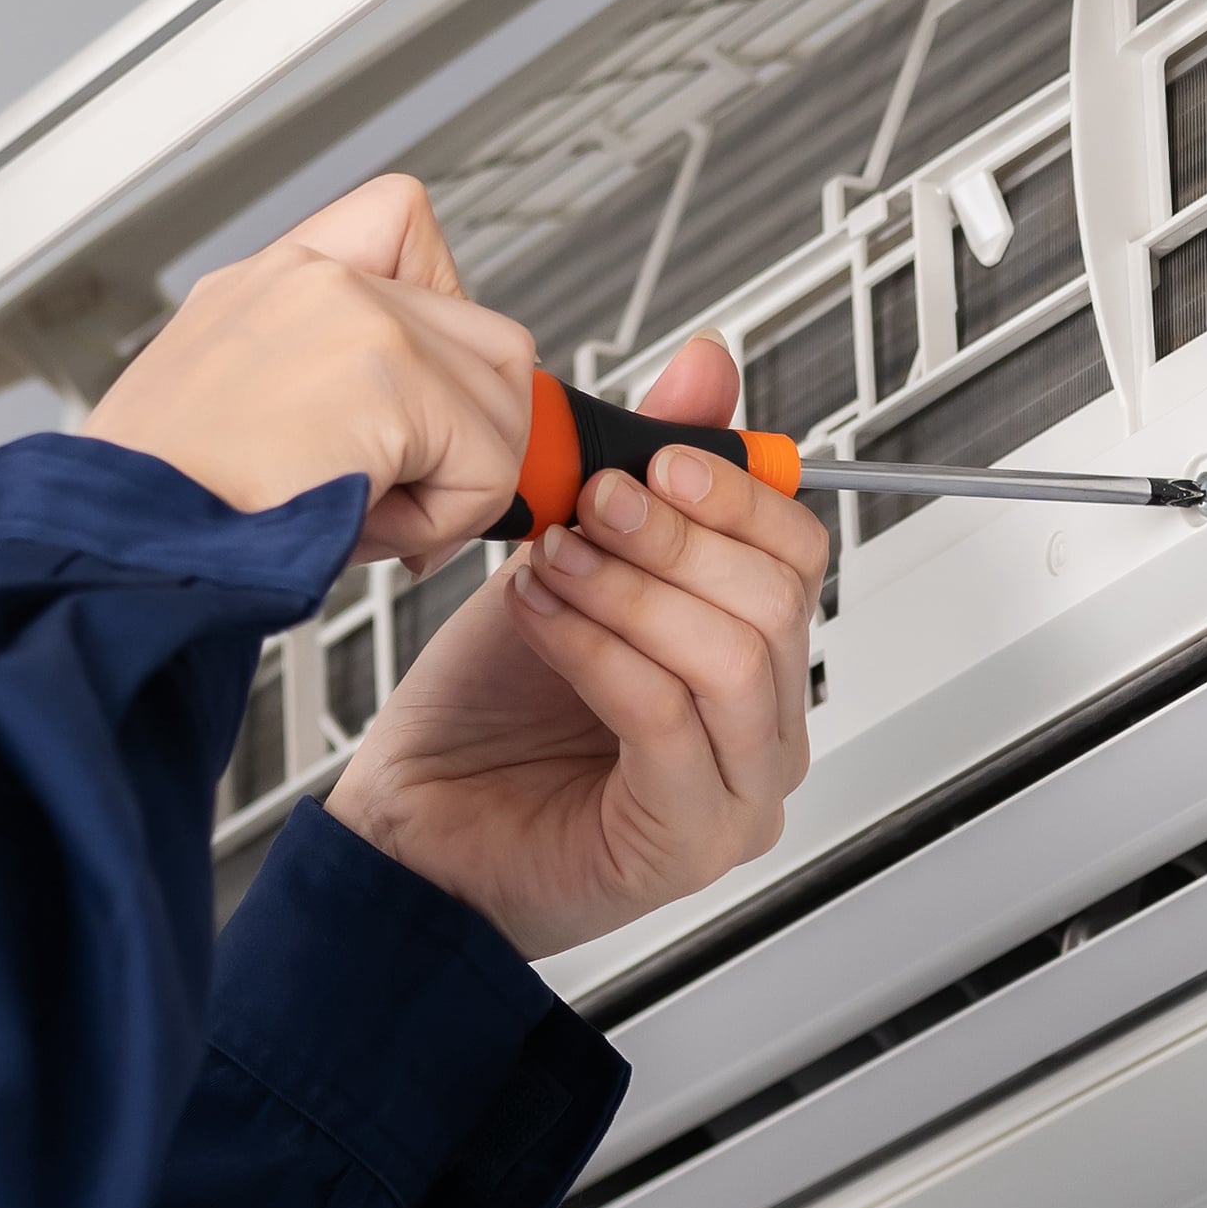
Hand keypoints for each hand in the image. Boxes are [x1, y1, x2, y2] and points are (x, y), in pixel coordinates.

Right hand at [81, 175, 536, 569]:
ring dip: (459, 480)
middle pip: (490, 335)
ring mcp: (358, 313)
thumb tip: (429, 441)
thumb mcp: (229, 411)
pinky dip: (444, 521)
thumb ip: (329, 389)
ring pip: (505, 399)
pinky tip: (363, 529)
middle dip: (470, 431)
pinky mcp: (389, 376)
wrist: (112, 543)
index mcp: (273, 279)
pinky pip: (487, 466)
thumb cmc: (157, 510)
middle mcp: (315, 277)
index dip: (441, 323)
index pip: (406, 225)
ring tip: (371, 516)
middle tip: (404, 496)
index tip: (408, 409)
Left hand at [327, 330, 827, 959]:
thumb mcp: (569, 557)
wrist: (405, 826)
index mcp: (753, 663)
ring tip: (554, 562)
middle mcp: (763, 735)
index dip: (735, 494)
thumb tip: (706, 364)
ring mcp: (737, 798)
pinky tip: (542, 617)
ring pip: (732, 658)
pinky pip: (666, 718)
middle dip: (677, 535)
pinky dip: (597, 649)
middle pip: (777, 602)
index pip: (800, 556)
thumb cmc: (483, 712)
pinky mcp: (685, 844)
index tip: (654, 458)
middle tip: (592, 504)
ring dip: (631, 589)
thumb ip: (646, 467)